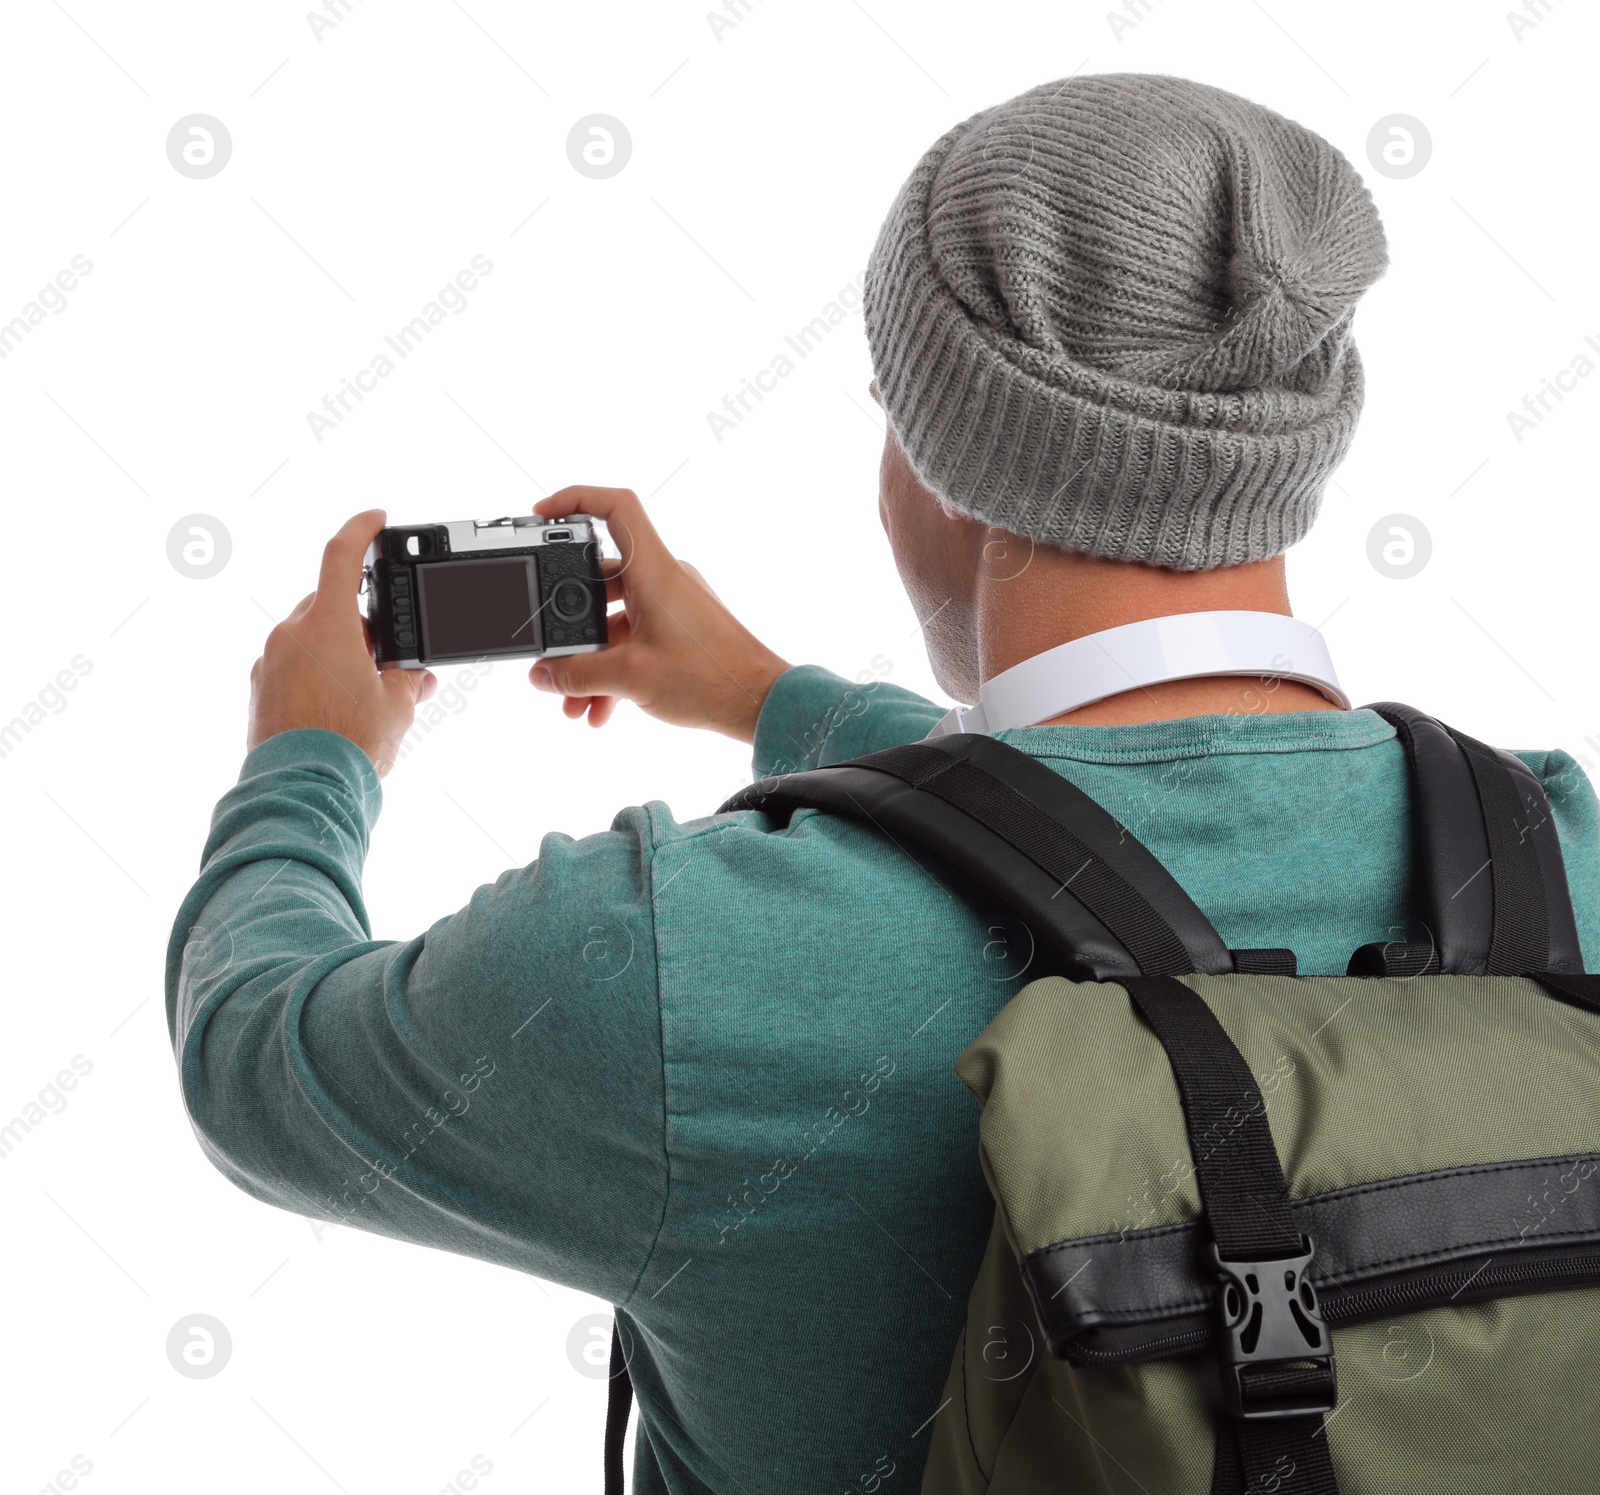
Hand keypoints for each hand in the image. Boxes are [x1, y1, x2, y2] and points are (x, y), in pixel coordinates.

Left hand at [248, 510, 436, 777]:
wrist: (302, 791)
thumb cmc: (348, 747)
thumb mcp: (397, 707)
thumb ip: (408, 679)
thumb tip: (414, 676)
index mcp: (326, 625)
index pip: (341, 556)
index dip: (361, 529)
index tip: (376, 519)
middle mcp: (290, 634)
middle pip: (332, 607)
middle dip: (363, 627)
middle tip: (391, 661)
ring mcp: (269, 661)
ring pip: (313, 638)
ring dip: (341, 653)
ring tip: (369, 696)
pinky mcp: (260, 688)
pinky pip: (294, 665)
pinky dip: (318, 674)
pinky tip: (341, 710)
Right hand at [527, 487, 789, 742]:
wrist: (759, 702)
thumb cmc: (711, 678)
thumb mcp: (630, 677)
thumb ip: (577, 676)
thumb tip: (543, 676)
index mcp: (654, 570)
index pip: (616, 507)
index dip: (575, 499)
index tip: (543, 515)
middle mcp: (663, 579)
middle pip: (600, 579)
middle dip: (569, 623)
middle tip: (548, 651)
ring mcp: (673, 605)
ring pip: (615, 620)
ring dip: (590, 659)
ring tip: (571, 698)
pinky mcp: (680, 631)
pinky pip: (635, 640)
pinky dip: (614, 668)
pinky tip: (600, 707)